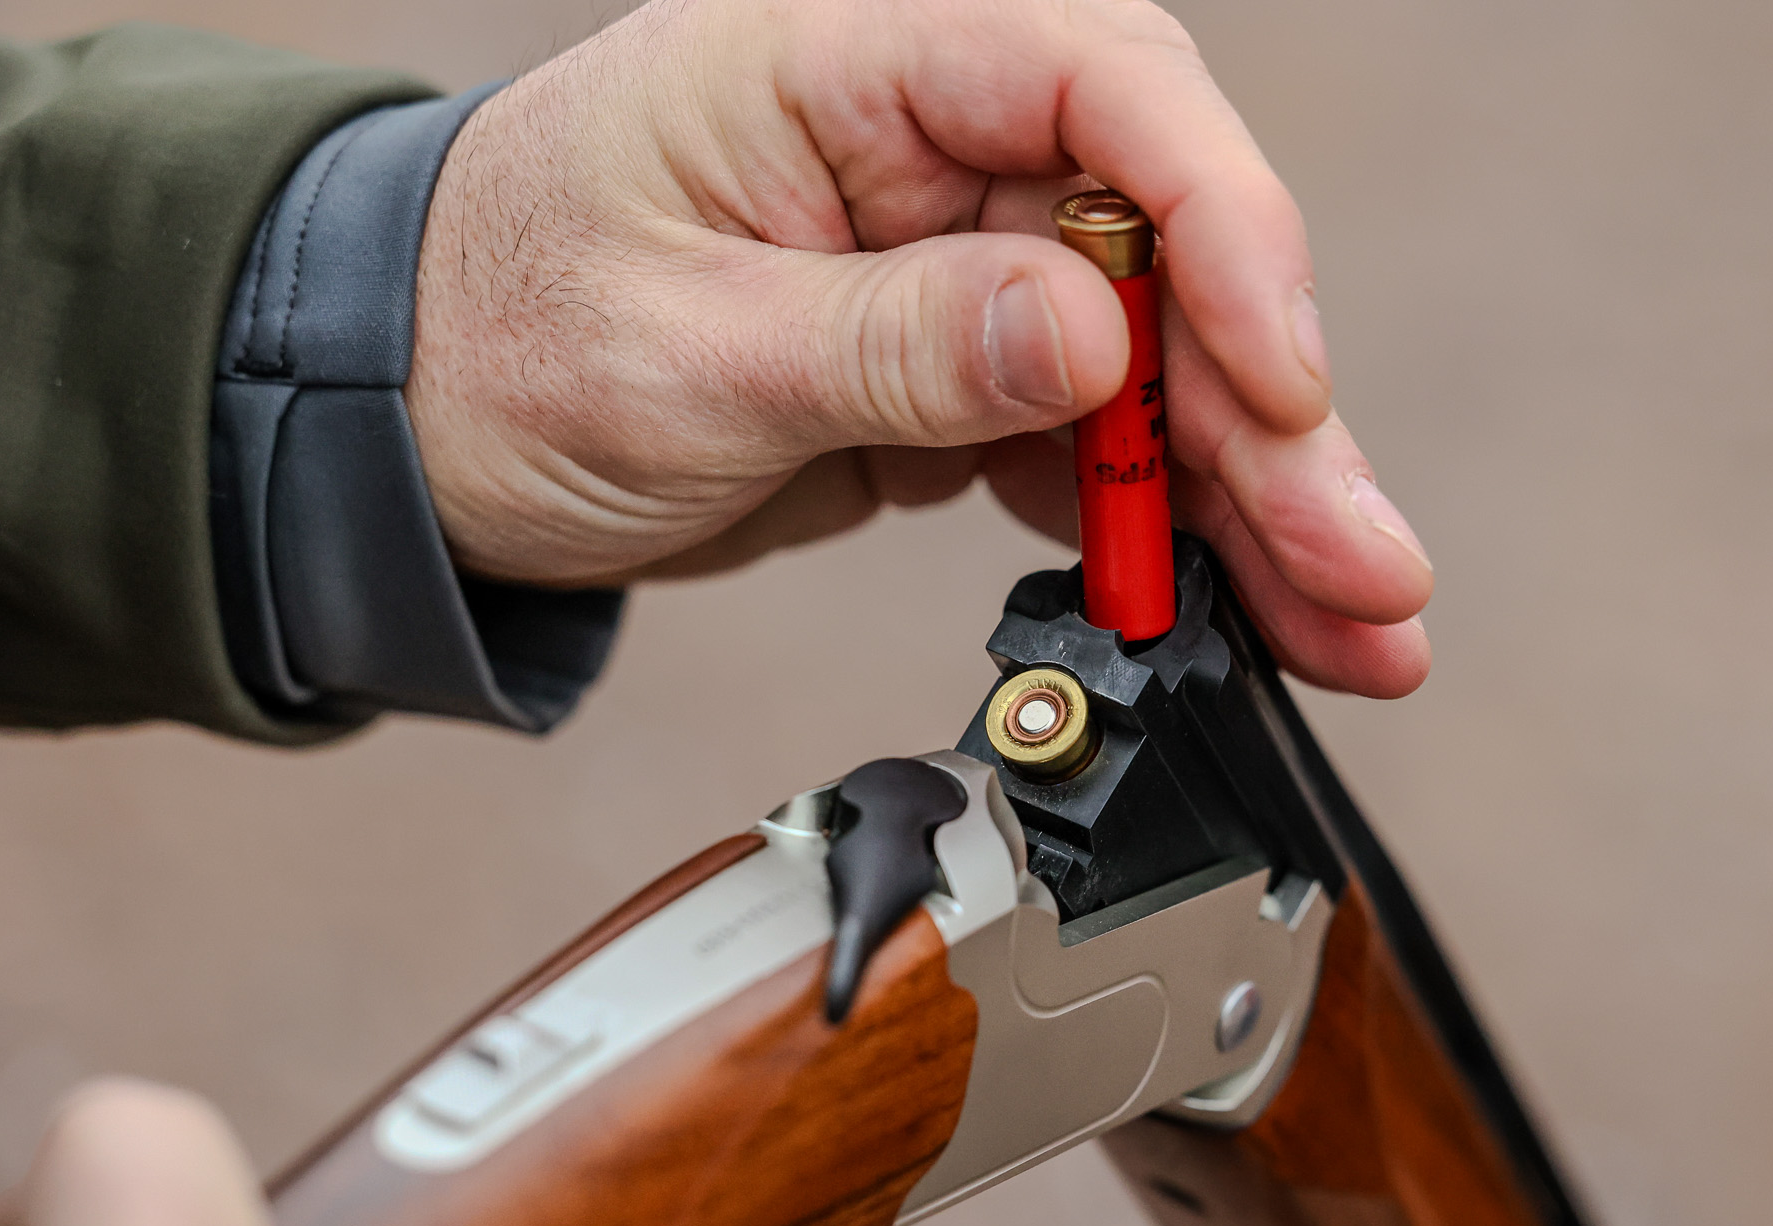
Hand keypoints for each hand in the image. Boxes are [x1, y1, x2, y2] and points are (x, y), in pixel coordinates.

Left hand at [406, 0, 1432, 696]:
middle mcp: (928, 141)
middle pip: (1169, 249)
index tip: (1275, 379)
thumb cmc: (492, 333)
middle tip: (1364, 562)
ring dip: (1259, 498)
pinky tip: (1250, 606)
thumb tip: (1094, 339)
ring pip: (1158, 367)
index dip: (1221, 228)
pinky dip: (1171, 532)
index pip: (1101, 84)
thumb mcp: (682, 347)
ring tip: (1354, 622)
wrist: (407, 421)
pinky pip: (1096, 443)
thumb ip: (894, 340)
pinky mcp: (954, 369)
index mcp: (846, 58)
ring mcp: (954, 262)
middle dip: (1275, 417)